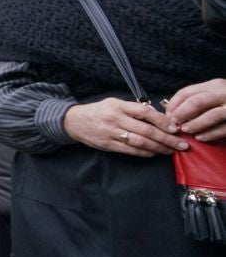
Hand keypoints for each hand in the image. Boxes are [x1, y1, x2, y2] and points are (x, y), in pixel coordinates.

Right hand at [62, 98, 185, 155]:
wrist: (74, 122)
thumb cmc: (98, 111)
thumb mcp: (114, 103)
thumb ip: (134, 109)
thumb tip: (157, 115)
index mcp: (118, 106)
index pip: (144, 112)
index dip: (162, 121)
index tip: (175, 128)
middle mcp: (116, 119)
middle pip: (146, 130)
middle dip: (167, 139)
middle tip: (181, 144)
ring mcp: (112, 133)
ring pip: (140, 142)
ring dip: (159, 148)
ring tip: (171, 150)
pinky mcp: (109, 145)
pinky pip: (131, 151)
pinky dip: (146, 153)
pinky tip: (155, 153)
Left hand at [165, 78, 225, 142]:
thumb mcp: (215, 94)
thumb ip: (198, 99)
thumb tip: (172, 111)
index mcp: (215, 85)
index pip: (187, 92)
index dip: (174, 104)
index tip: (168, 115)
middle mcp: (224, 93)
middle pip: (197, 101)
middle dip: (182, 114)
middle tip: (174, 123)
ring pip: (212, 115)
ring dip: (196, 124)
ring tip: (186, 130)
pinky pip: (224, 128)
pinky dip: (210, 134)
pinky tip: (201, 137)